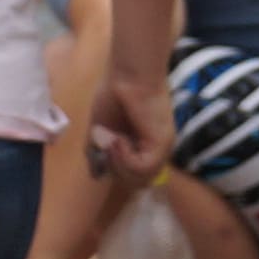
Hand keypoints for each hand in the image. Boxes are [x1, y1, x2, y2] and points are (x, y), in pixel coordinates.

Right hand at [87, 68, 175, 189]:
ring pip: (141, 179)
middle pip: (137, 183)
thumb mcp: (100, 131)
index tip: (103, 151)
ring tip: (111, 142)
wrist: (127, 75)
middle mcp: (157, 150)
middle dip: (115, 170)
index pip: (133, 176)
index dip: (115, 170)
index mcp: (145, 147)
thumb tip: (97, 175)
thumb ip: (100, 153)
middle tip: (105, 147)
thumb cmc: (114, 95)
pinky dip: (124, 158)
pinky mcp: (162, 144)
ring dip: (118, 164)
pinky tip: (117, 141)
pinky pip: (142, 167)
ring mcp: (162, 149)